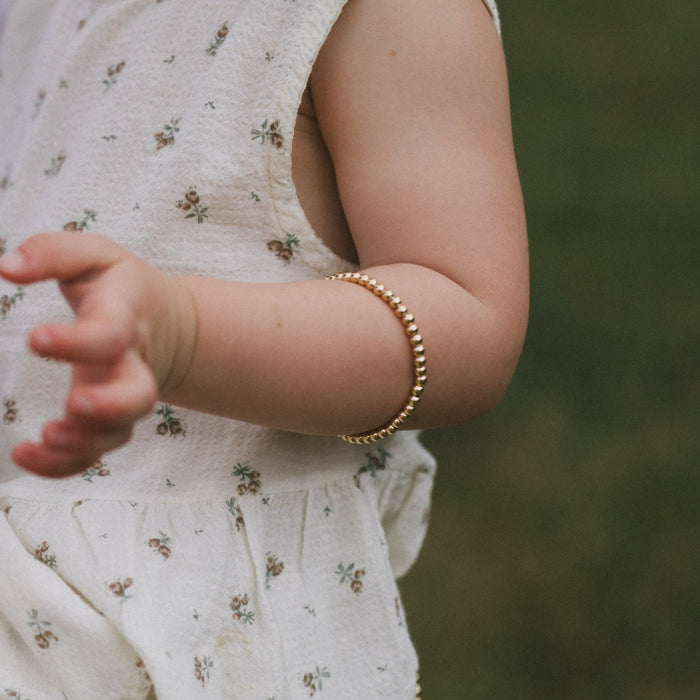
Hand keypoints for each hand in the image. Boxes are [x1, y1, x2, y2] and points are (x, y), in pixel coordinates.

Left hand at [0, 233, 185, 476]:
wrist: (163, 321)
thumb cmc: (119, 286)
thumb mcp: (94, 255)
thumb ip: (53, 252)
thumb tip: (5, 267)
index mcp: (126, 318)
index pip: (110, 333)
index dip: (77, 341)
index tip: (34, 338)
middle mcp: (131, 362)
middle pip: (138, 395)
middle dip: (110, 407)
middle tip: (75, 405)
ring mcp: (122, 395)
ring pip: (119, 432)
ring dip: (85, 442)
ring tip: (45, 436)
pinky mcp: (109, 418)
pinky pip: (95, 451)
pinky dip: (65, 463)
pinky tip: (25, 453)